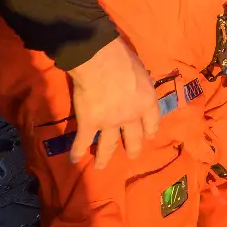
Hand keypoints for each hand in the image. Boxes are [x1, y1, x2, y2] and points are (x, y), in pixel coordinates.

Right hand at [65, 36, 158, 169]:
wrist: (101, 62)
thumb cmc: (123, 59)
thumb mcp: (141, 72)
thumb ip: (139, 84)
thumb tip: (137, 85)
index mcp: (147, 102)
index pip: (152, 122)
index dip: (150, 131)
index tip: (149, 137)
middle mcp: (131, 117)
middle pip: (134, 137)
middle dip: (133, 148)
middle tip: (132, 156)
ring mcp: (110, 122)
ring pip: (108, 144)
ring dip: (104, 157)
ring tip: (101, 167)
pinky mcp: (89, 123)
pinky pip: (83, 141)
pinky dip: (78, 151)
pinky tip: (74, 159)